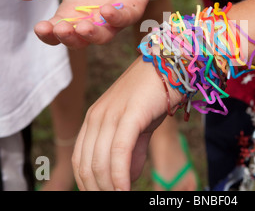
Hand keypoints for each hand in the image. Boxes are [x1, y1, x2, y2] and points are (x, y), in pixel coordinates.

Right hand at [18, 0, 166, 48]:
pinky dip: (116, 18)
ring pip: (102, 37)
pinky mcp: (131, 11)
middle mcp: (91, 21)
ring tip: (83, 26)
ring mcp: (112, 19)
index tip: (40, 26)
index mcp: (72, 13)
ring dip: (92, 35)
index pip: (56, 32)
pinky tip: (105, 10)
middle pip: (78, 41)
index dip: (48, 33)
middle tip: (62, 28)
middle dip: (69, 38)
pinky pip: (124, 20)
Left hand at [71, 56, 182, 190]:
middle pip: (87, 165)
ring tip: (121, 198)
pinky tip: (125, 189)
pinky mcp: (129, 113)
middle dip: (98, 190)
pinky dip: (120, 176)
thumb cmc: (154, 95)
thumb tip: (125, 179)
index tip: (103, 196)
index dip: (88, 184)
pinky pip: (119, 151)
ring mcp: (111, 114)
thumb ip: (131, 152)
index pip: (80, 160)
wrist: (169, 64)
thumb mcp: (139, 126)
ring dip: (109, 188)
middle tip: (113, 201)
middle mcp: (97, 116)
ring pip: (101, 161)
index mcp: (94, 119)